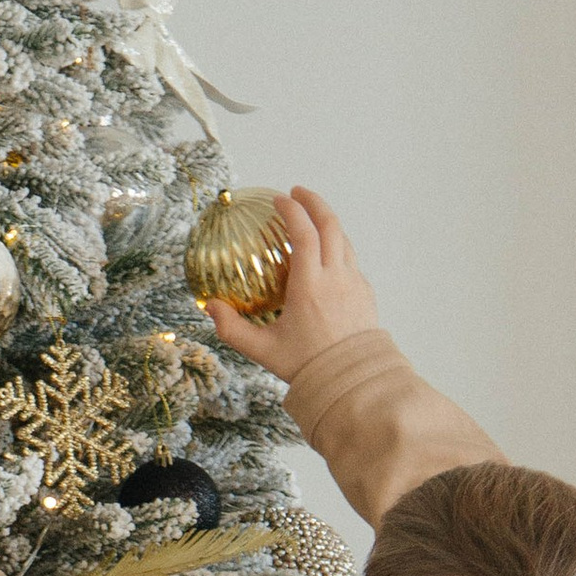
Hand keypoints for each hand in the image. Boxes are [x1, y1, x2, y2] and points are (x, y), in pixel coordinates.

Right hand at [202, 187, 380, 382]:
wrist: (352, 382)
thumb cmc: (307, 366)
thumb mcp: (263, 351)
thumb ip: (232, 329)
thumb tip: (211, 308)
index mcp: (310, 285)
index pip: (304, 233)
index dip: (291, 210)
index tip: (279, 199)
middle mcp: (336, 276)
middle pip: (330, 224)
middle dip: (313, 202)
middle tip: (297, 193)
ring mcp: (354, 282)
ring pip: (344, 239)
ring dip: (327, 221)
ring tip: (311, 217)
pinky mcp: (365, 292)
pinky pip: (351, 259)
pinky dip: (337, 245)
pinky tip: (325, 253)